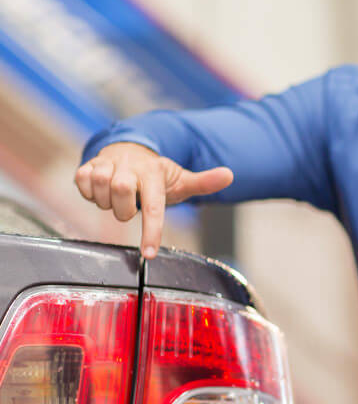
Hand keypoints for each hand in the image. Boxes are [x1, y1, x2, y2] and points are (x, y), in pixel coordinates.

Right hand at [75, 142, 233, 258]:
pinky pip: (81, 183)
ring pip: (99, 187)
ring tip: (118, 199)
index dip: (151, 231)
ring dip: (107, 202)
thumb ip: (204, 182)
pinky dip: (89, 194)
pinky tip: (102, 191)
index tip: (148, 254)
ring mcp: (107, 162)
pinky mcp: (88, 164)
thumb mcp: (181, 179)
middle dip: (124, 209)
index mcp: (154, 172)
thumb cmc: (157, 174)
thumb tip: (230, 175)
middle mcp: (130, 164)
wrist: (131, 149)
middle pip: (120, 191)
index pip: (154, 206)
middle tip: (131, 207)